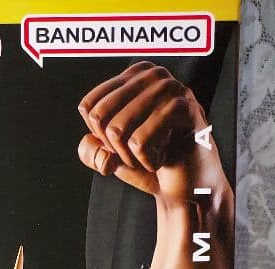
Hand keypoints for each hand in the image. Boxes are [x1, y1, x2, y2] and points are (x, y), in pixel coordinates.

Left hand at [77, 62, 228, 209]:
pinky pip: (138, 142)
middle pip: (100, 117)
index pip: (88, 106)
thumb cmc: (148, 165)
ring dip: (131, 157)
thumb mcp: (110, 157)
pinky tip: (165, 157)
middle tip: (139, 153)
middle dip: (114, 148)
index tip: (124, 144)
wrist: (185, 187)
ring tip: (152, 155)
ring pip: (117, 129)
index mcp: (131, 77)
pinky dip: (146, 161)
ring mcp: (169, 87)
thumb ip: (90, 150)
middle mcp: (151, 74)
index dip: (99, 137)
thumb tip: (98, 147)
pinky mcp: (182, 107)